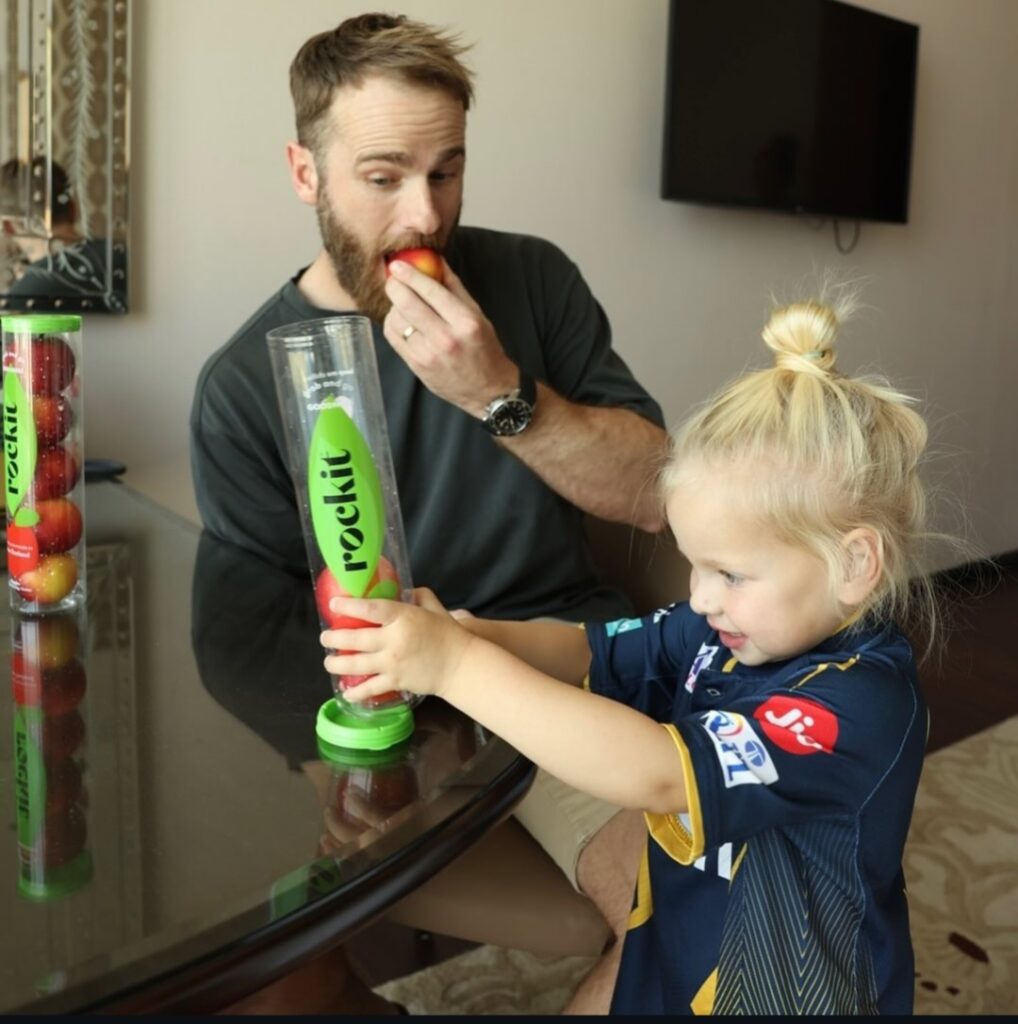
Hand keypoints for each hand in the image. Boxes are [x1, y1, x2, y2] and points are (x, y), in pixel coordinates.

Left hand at [320, 588, 472, 703]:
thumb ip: (419, 596)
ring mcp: (392, 663)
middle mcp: (394, 640)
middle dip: (335, 638)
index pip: (370, 608)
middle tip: (324, 638)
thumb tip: (405, 591)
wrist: (460, 664)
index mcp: (403, 617)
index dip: (349, 606)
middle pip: (356, 638)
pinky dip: (356, 692)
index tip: (334, 604)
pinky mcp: (395, 682)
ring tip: (328, 662)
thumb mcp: (435, 608)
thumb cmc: (448, 634)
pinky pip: (370, 688)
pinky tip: (346, 692)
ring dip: (338, 663)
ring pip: (357, 664)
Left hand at [382, 258, 518, 416]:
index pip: (431, 291)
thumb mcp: (478, 315)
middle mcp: (446, 338)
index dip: (410, 274)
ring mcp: (428, 354)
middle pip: (407, 303)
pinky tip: (401, 321)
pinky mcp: (416, 366)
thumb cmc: (484, 349)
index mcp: (465, 322)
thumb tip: (436, 261)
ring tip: (403, 304)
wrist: (487, 390)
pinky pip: (393, 337)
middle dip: (395, 286)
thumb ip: (455, 288)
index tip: (398, 264)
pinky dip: (393, 324)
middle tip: (393, 280)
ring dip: (395, 306)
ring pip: (397, 319)